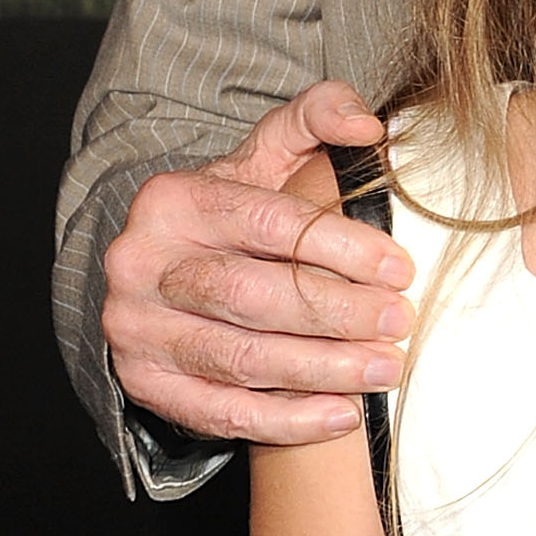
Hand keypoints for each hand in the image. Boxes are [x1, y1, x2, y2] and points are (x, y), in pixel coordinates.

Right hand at [101, 81, 412, 445]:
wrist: (163, 272)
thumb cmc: (233, 214)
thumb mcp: (265, 154)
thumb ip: (315, 116)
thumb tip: (366, 125)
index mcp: (175, 199)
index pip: (267, 223)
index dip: (341, 247)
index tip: (400, 268)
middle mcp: (142, 263)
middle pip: (251, 295)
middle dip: (336, 313)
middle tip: (399, 323)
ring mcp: (135, 327)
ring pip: (239, 358)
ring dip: (321, 369)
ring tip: (384, 368)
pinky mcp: (143, 383)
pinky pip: (219, 412)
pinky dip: (285, 420)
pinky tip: (340, 413)